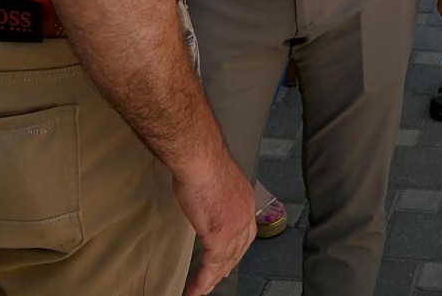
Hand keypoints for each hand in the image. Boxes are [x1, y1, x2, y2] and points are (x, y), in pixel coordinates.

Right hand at [175, 150, 255, 295]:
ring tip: (202, 289)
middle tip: (217, 279)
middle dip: (227, 266)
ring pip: (225, 261)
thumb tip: (207, 195)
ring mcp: (234, 228)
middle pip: (238, 250)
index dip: (237, 247)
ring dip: (212, 279)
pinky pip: (210, 267)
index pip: (245, 231)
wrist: (200, 158)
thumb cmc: (204, 160)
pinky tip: (196, 290)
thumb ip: (216, 191)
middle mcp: (245, 215)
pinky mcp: (219, 237)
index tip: (229, 257)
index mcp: (245, 199)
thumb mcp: (217, 177)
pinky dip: (202, 281)